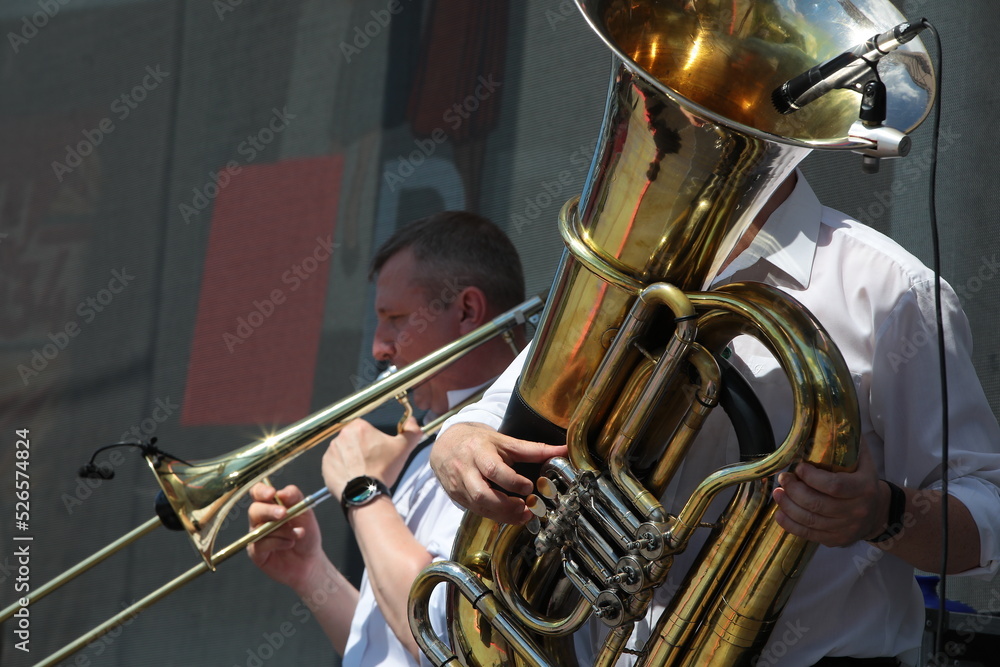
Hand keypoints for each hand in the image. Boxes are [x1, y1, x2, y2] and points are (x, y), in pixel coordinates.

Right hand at [246, 483, 326, 593]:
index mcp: (270, 505)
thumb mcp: (305, 511)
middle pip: (255, 509)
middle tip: (284, 514)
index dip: (261, 491)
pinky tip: (290, 543)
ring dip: (282, 530)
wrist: (310, 559)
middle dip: (269, 511)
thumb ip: (294, 497)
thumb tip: (281, 493)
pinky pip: (261, 543)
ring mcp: (256, 535)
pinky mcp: (256, 552)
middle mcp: (260, 519)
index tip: (272, 494)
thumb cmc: (306, 533)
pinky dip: (279, 542)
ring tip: (299, 534)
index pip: (257, 492)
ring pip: (260, 527)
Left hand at [322, 417, 422, 499]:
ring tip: (362, 470)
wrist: (365, 494)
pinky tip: (353, 476)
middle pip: (354, 439)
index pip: (366, 428)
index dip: (373, 440)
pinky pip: (334, 464)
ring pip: (344, 451)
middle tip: (371, 461)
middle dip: (361, 448)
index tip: (378, 451)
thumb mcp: (403, 448)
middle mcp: (341, 436)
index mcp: (358, 427)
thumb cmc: (383, 470)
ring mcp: (331, 451)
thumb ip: (411, 431)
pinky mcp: (325, 465)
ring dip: (351, 458)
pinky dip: (342, 469)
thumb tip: (412, 422)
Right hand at [430, 421, 566, 524]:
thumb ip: (533, 449)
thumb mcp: (504, 441)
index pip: (493, 469)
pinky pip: (476, 511)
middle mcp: (465, 469)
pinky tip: (508, 515)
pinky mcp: (456, 496)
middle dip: (505, 506)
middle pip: (482, 493)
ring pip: (478, 506)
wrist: (446, 444)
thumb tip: (564, 450)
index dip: (512, 481)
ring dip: (502, 515)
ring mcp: (458, 485)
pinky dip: (494, 515)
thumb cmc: (478, 442)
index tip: (528, 486)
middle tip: (525, 508)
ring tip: (521, 514)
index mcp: (478, 450)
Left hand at [772, 443, 887, 546]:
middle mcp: (856, 511)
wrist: (878, 513)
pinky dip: (790, 524)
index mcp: (864, 488)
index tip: (798, 468)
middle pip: (818, 504)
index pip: (835, 486)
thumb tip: (834, 417)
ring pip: (810, 520)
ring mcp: (846, 528)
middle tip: (783, 479)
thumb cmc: (863, 480)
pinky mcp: (835, 540)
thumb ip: (850, 442)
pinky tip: (780, 513)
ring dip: (788, 506)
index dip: (812, 478)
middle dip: (795, 490)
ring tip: (778, 493)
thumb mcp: (864, 460)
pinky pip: (808, 534)